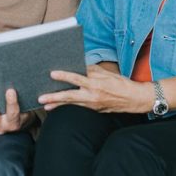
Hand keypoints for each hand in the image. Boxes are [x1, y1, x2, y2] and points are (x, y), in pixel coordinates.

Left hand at [37, 64, 153, 113]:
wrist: (134, 99)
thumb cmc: (121, 83)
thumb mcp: (106, 73)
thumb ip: (91, 70)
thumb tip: (77, 66)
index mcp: (96, 84)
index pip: (77, 78)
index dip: (64, 76)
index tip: (52, 74)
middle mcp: (93, 95)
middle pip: (70, 96)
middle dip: (54, 97)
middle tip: (41, 98)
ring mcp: (93, 105)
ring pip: (72, 104)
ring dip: (58, 105)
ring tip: (45, 105)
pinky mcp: (94, 110)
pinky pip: (78, 107)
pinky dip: (68, 107)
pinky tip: (58, 107)